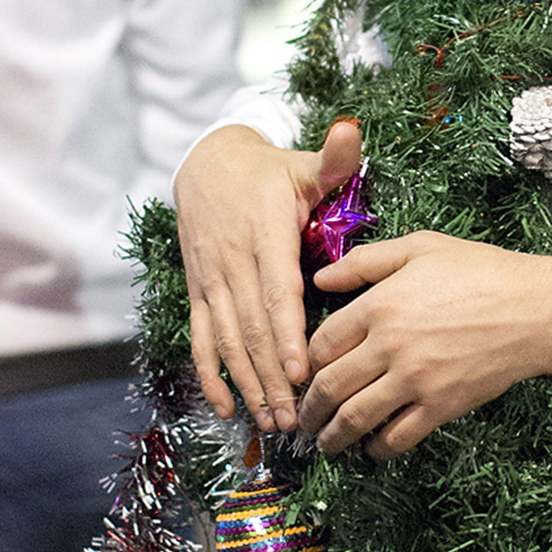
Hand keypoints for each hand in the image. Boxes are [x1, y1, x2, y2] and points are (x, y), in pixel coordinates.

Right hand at [173, 116, 362, 432]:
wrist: (206, 164)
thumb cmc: (269, 171)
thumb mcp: (302, 163)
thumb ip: (333, 157)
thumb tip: (354, 130)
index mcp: (265, 233)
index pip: (276, 291)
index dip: (288, 334)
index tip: (304, 372)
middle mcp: (232, 261)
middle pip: (253, 327)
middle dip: (273, 376)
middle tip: (297, 418)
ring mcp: (211, 279)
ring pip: (227, 339)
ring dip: (248, 383)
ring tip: (271, 422)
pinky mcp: (197, 290)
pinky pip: (201, 337)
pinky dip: (210, 374)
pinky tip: (225, 406)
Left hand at [298, 232, 551, 458]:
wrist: (535, 308)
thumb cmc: (480, 271)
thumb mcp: (421, 247)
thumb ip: (366, 261)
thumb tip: (321, 277)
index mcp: (379, 305)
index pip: (321, 343)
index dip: (306, 362)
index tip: (304, 372)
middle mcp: (390, 346)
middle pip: (330, 386)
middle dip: (309, 408)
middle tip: (302, 418)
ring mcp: (415, 380)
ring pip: (356, 418)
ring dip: (333, 436)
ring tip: (326, 443)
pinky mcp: (441, 406)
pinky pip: (398, 437)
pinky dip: (378, 448)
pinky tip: (372, 448)